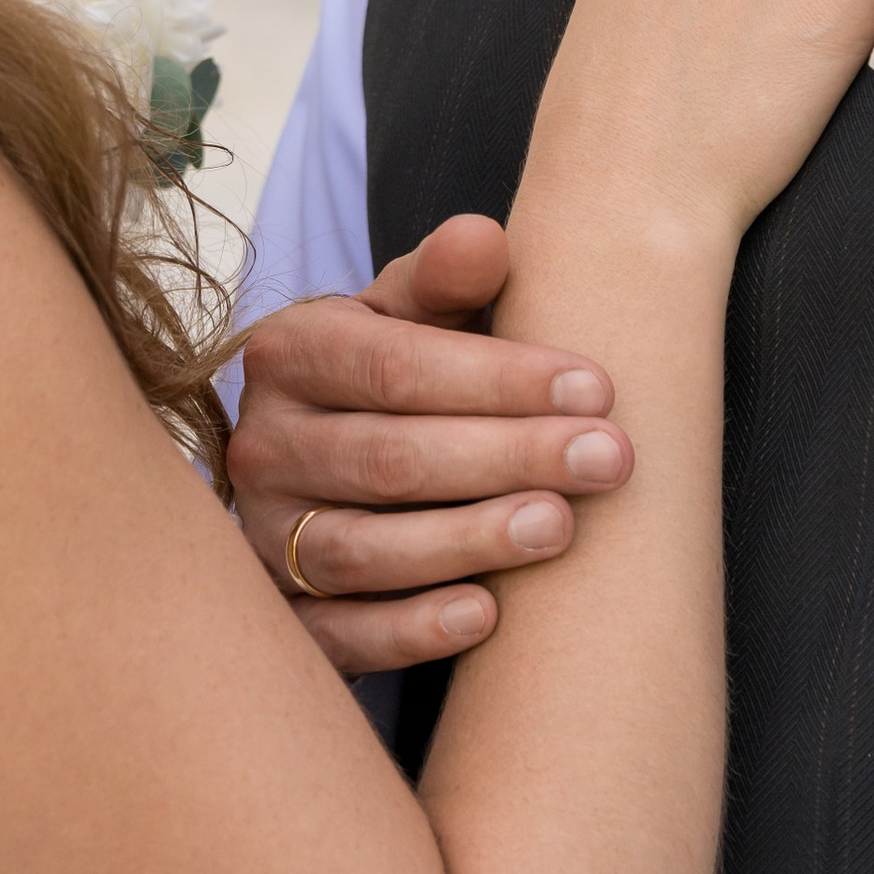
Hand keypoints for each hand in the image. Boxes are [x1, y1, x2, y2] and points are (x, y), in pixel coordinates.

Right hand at [231, 214, 634, 677]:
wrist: (328, 451)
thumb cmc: (394, 374)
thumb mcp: (410, 312)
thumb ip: (446, 279)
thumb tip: (483, 239)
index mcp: (291, 353)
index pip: (395, 367)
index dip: (499, 380)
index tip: (597, 387)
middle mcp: (263, 445)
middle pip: (387, 459)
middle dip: (508, 457)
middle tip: (610, 459)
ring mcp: (265, 535)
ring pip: (361, 550)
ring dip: (467, 541)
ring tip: (560, 528)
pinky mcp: (284, 616)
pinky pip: (338, 634)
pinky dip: (409, 630)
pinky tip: (485, 616)